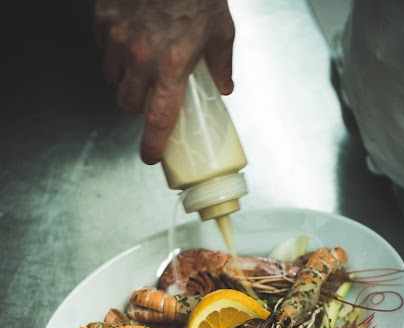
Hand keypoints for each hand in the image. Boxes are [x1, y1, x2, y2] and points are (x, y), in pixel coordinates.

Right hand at [94, 0, 234, 164]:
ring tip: (141, 64)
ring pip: (112, 79)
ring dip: (124, 80)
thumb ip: (221, 65)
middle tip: (150, 98)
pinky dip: (113, 51)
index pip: (159, 119)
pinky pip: (102, 49)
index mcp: (173, 67)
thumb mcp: (220, 31)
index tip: (150, 157)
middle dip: (137, 107)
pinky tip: (130, 38)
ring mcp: (119, 39)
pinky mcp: (104, 20)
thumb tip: (225, 88)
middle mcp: (142, 58)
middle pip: (127, 104)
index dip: (152, 143)